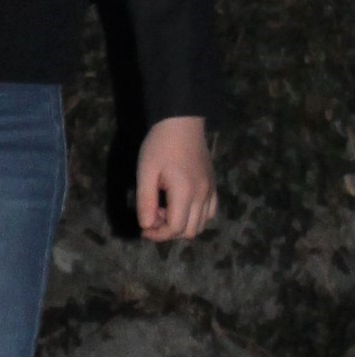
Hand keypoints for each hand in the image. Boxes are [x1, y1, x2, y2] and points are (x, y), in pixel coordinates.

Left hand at [136, 117, 217, 241]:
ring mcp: (210, 191)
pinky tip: (181, 205)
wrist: (182, 122)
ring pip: (202, 224)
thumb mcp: (146, 172)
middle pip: (190, 231)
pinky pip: (210, 212)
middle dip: (169, 232)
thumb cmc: (159, 145)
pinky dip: (196, 217)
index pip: (175, 228)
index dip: (158, 235)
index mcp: (185, 193)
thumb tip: (146, 226)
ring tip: (165, 209)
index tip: (144, 228)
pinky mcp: (213, 185)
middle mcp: (202, 195)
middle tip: (153, 216)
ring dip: (183, 225)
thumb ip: (146, 201)